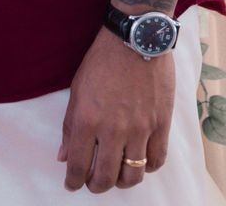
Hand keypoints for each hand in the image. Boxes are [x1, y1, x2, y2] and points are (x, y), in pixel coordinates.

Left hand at [57, 27, 173, 193]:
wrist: (136, 38)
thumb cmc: (102, 61)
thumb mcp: (77, 90)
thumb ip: (69, 127)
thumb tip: (64, 156)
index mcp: (86, 120)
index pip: (77, 166)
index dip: (73, 182)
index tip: (72, 184)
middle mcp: (112, 130)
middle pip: (104, 178)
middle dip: (95, 186)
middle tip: (93, 183)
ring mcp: (139, 129)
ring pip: (132, 176)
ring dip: (121, 182)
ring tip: (116, 175)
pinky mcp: (161, 124)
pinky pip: (156, 160)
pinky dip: (147, 168)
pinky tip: (139, 162)